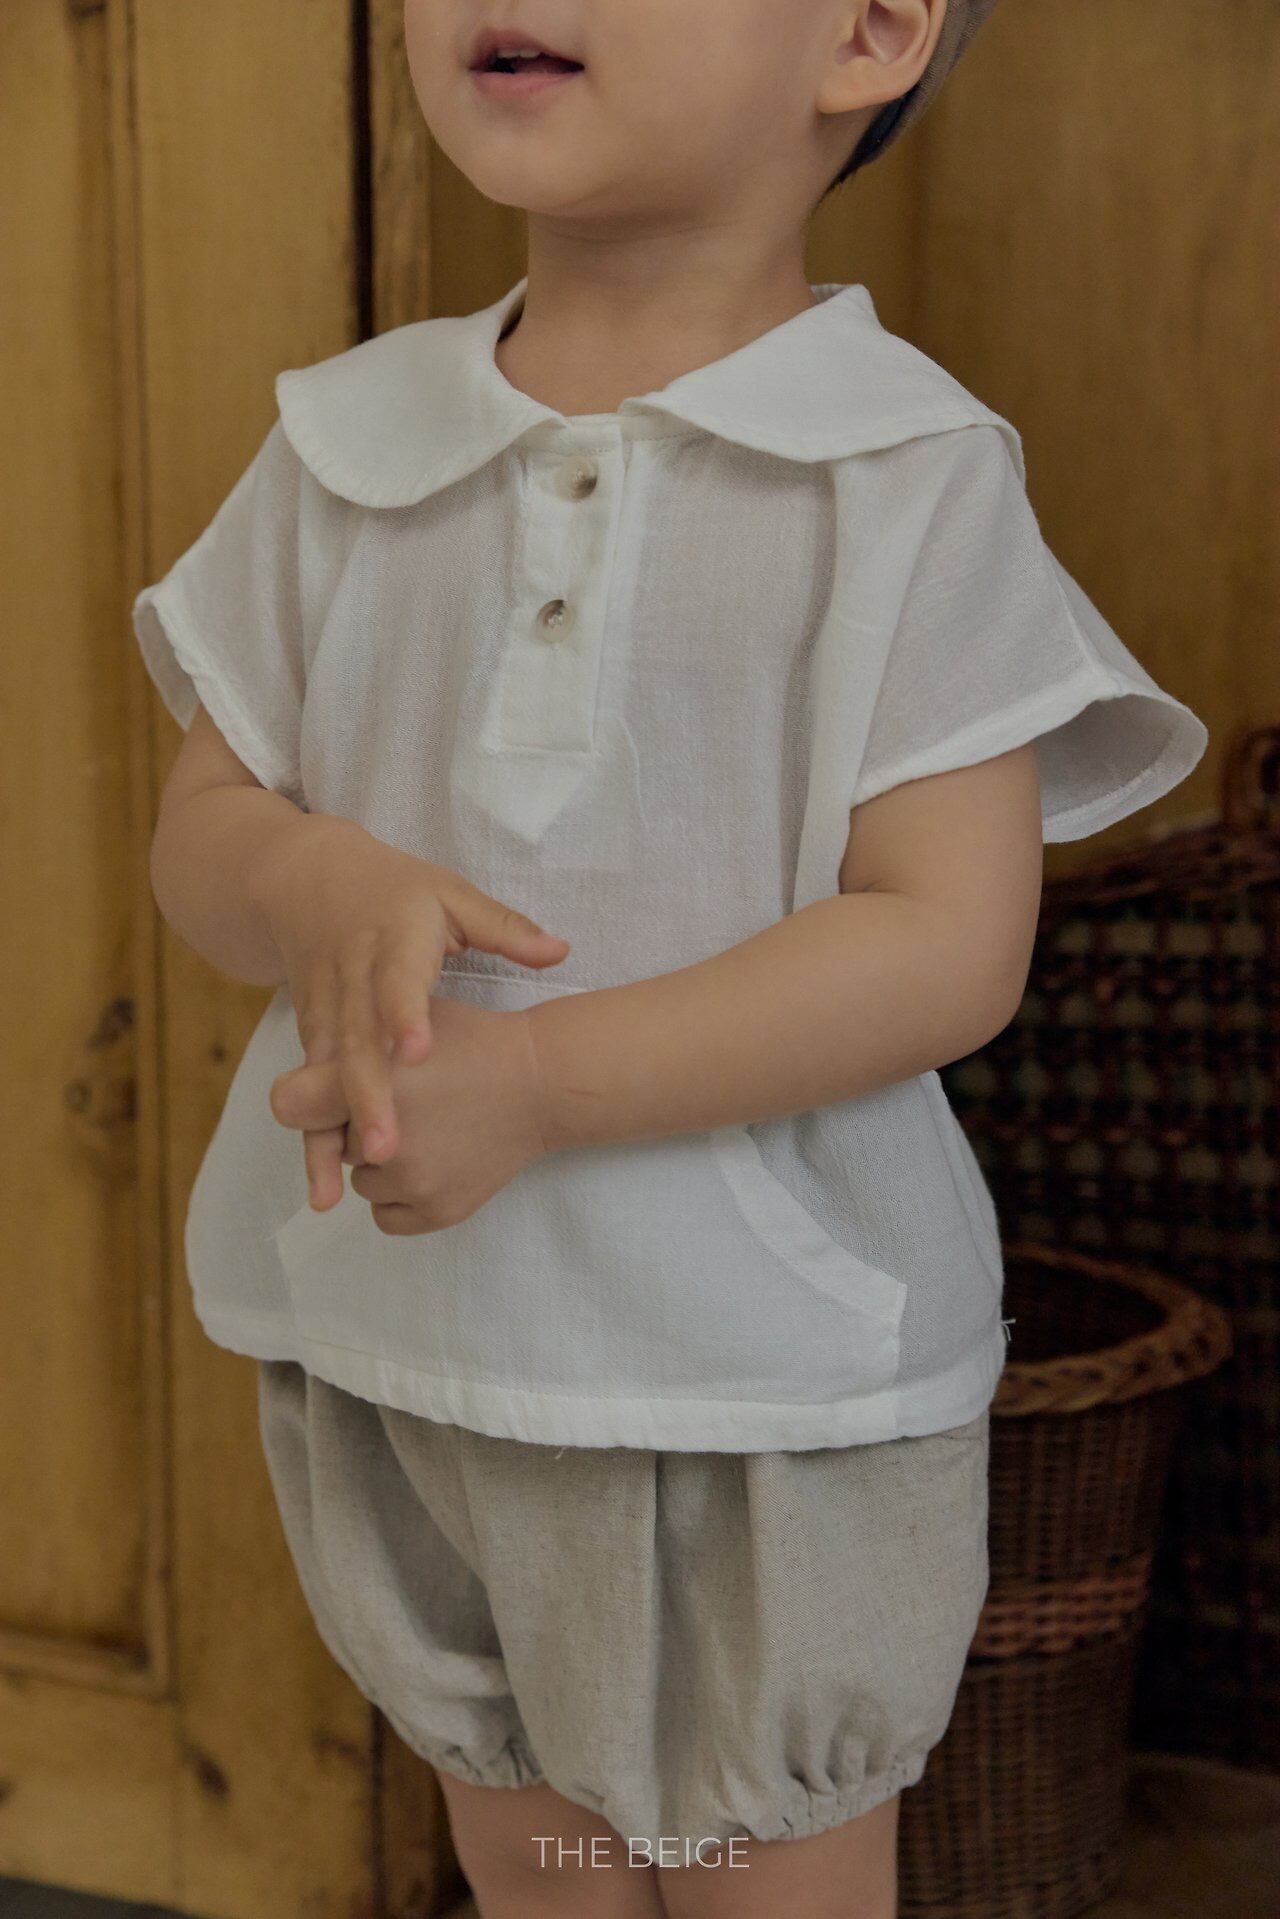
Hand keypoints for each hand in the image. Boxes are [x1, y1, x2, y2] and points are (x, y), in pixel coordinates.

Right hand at [249, 813, 569, 1208]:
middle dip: (368, 1098)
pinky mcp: (310, 1040)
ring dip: (331, 1134)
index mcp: (391, 943)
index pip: (397, 980)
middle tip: (389, 1149)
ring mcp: (324, 1014)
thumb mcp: (449, 896)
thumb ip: (503, 928)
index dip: (406, 1014)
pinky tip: (322, 1193)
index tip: (422, 1050)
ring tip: (338, 1191)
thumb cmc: (395, 894)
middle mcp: (350, 982)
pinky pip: (309, 1096)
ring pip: (324, 1080)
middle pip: (356, 1044)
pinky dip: (313, 1142)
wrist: (305, 884)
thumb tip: (559, 950)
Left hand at [268, 998, 551, 1233]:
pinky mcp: (437, 1211)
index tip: (320, 1098)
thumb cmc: (470, 1043)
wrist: (541, 1083)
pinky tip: (429, 1163)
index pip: (290, 1103)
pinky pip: (385, 1216)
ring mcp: (413, 1179)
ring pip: (362, 1181)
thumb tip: (286, 1094)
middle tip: (409, 1102)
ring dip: (382, 1162)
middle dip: (358, 1124)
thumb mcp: (406, 1016)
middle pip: (333, 1142)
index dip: (306, 1097)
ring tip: (428, 1128)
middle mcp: (386, 1136)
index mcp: (373, 1077)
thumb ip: (350, 1041)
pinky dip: (399, 1196)